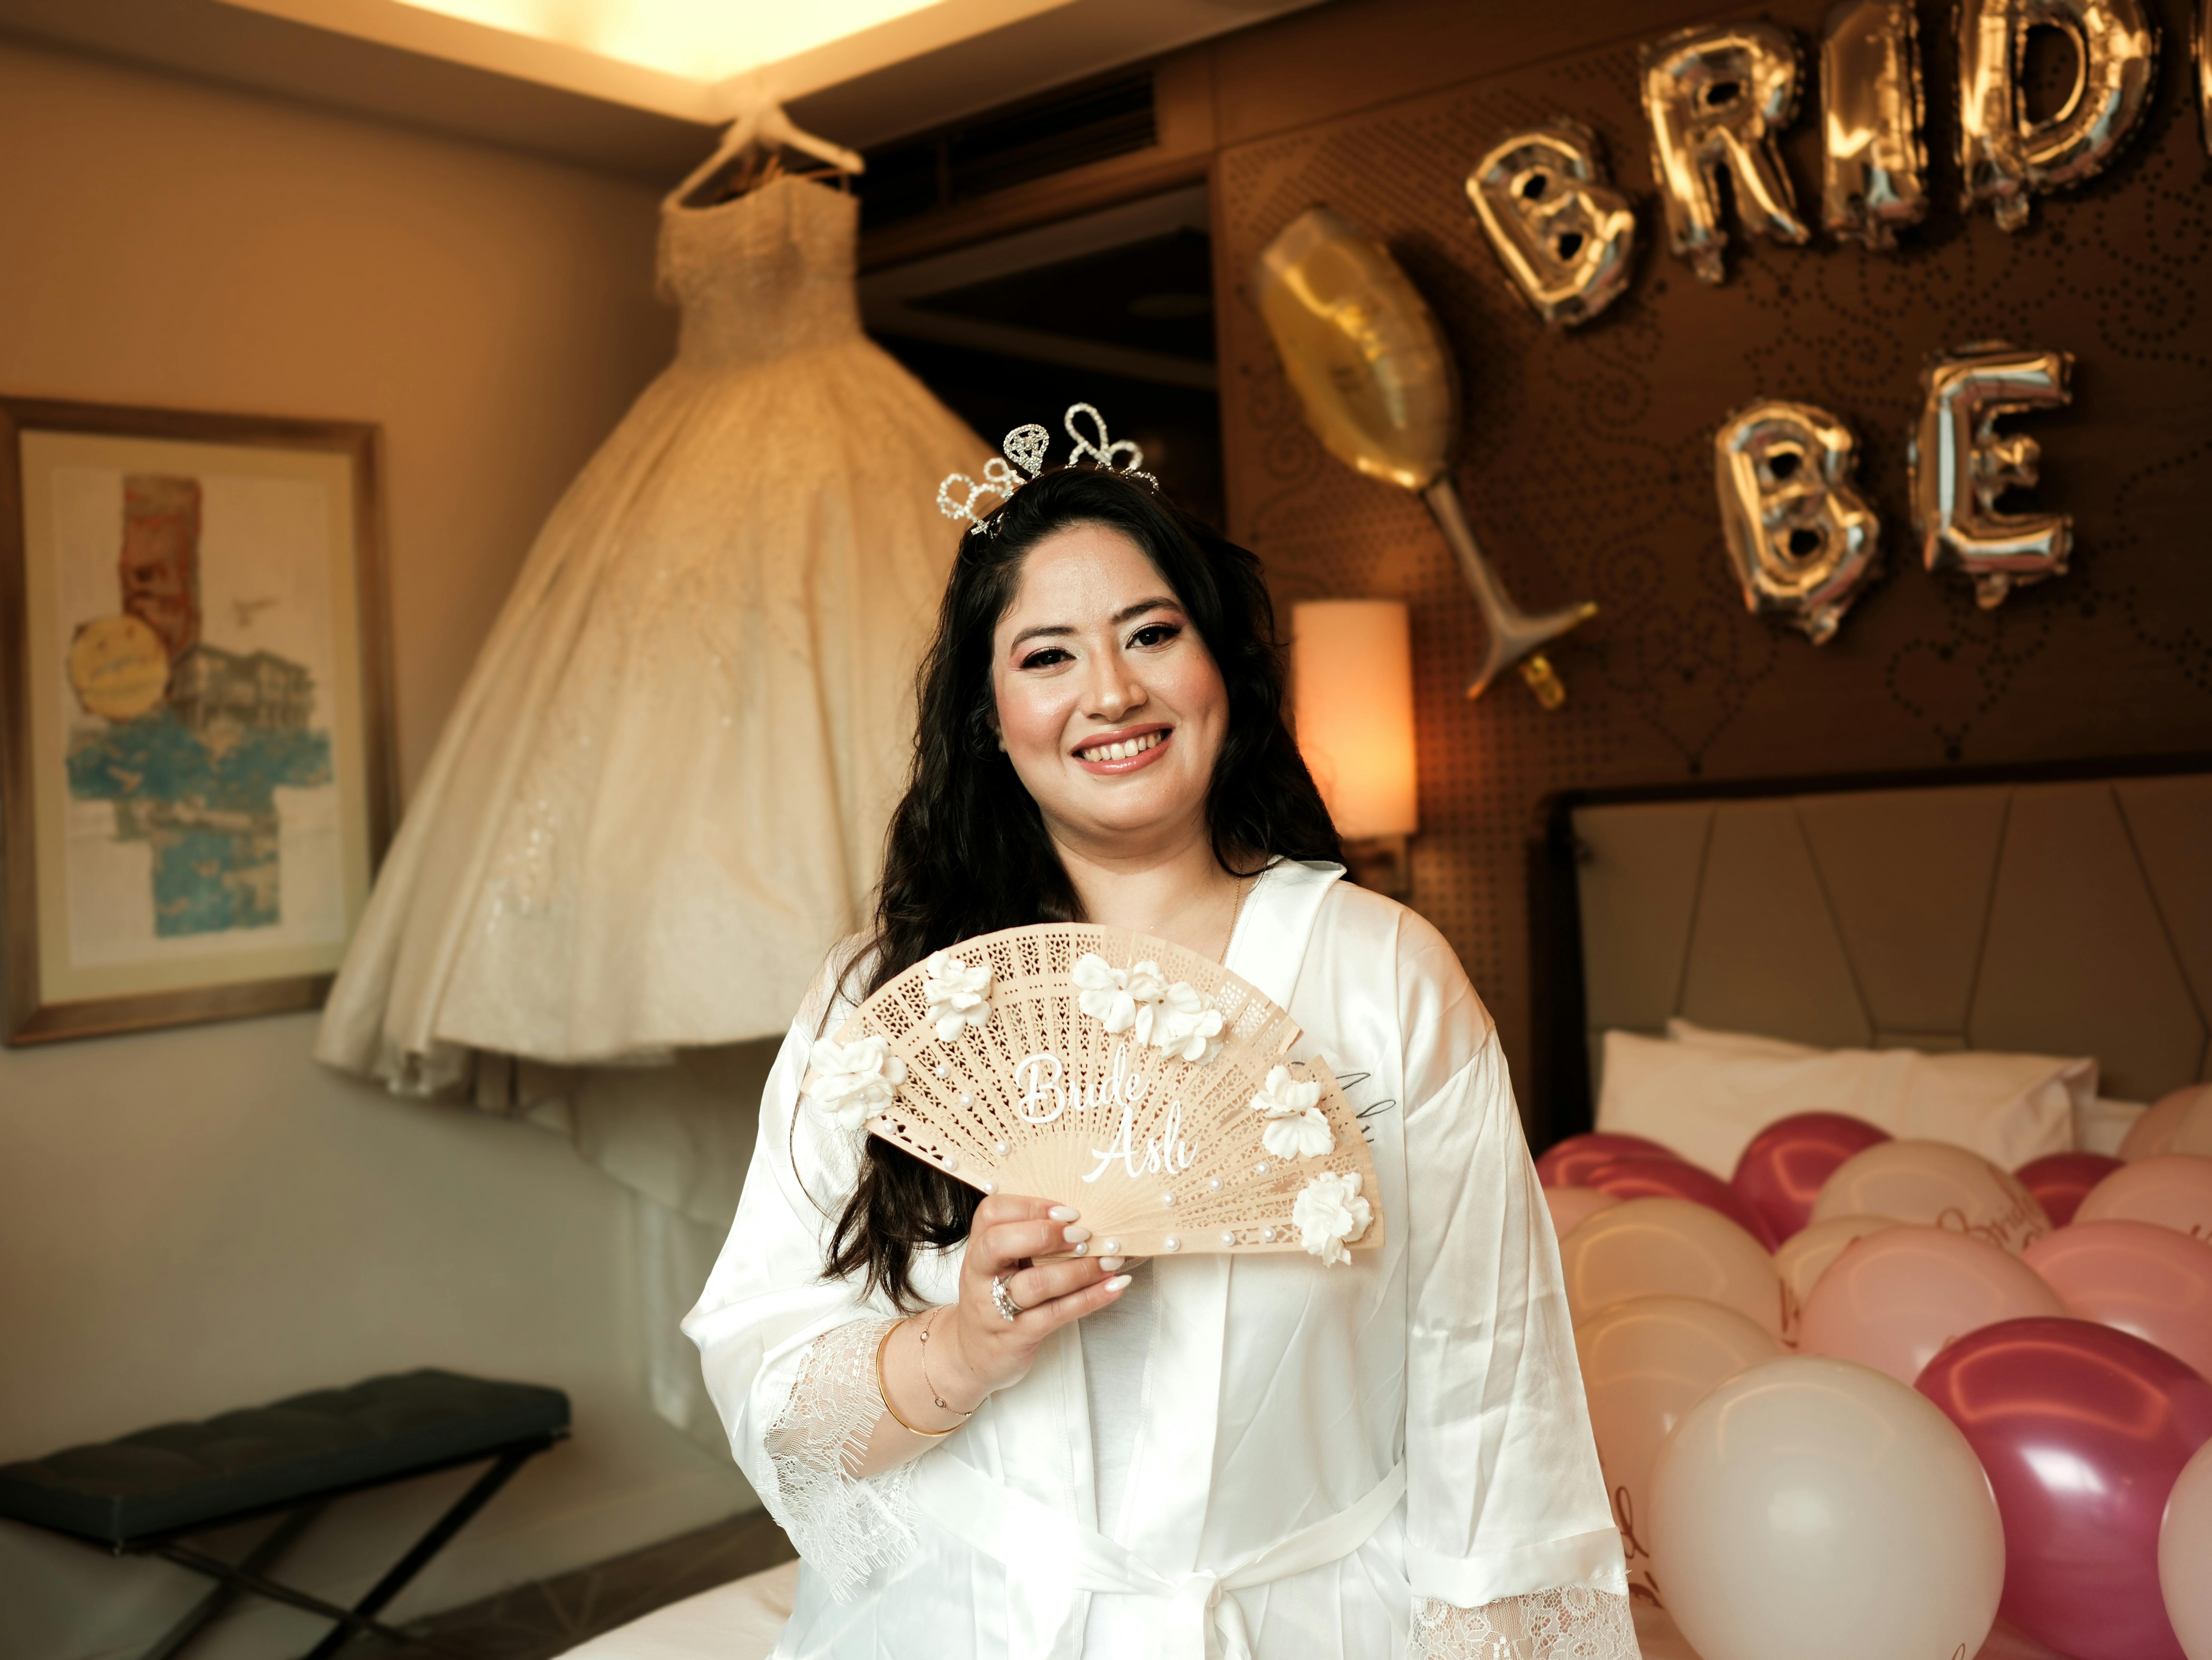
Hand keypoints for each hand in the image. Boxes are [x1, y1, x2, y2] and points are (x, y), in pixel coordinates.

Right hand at [935, 1193, 1134, 1405]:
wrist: (972, 1355)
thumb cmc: (995, 1299)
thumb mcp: (999, 1265)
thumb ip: (1026, 1239)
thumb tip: (1080, 1217)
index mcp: (978, 1248)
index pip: (991, 1213)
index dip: (1031, 1206)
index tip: (1068, 1212)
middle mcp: (981, 1275)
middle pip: (999, 1243)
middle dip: (1045, 1233)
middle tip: (1083, 1234)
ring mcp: (996, 1307)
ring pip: (1035, 1283)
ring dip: (1079, 1269)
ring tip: (1110, 1260)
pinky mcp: (1017, 1335)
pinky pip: (1056, 1313)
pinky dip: (1090, 1298)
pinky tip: (1114, 1286)